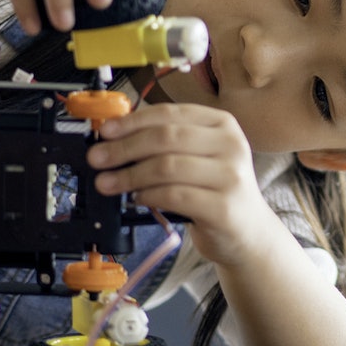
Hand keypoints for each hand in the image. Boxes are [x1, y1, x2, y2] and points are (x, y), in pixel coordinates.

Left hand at [86, 104, 282, 268]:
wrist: (248, 232)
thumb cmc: (215, 191)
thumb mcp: (198, 157)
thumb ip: (166, 143)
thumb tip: (113, 139)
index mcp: (222, 124)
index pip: (169, 113)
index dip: (132, 121)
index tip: (104, 132)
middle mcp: (231, 145)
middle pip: (166, 137)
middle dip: (124, 148)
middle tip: (97, 159)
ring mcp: (230, 176)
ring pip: (167, 166)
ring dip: (129, 175)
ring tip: (107, 183)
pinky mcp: (223, 207)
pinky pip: (174, 195)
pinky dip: (148, 196)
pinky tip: (136, 199)